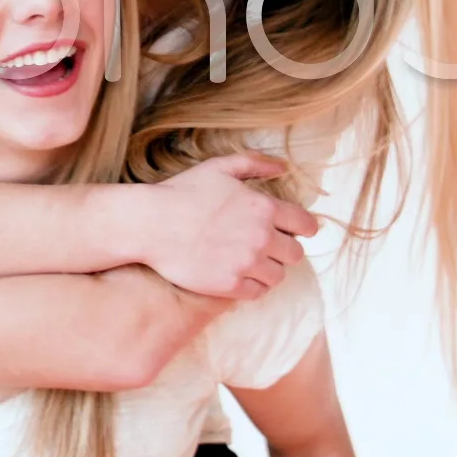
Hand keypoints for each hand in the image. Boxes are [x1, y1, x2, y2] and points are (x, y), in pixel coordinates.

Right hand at [138, 153, 316, 299]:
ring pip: (278, 275)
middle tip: (267, 247)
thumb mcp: (219, 168)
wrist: (151, 224)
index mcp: (263, 207)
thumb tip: (283, 168)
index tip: (296, 231)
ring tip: (251, 262)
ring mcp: (246, 263)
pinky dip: (253, 285)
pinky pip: (258, 292)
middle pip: (295, 254)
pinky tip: (240, 275)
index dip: (304, 228)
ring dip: (268, 269)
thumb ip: (255, 164)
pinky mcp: (230, 285)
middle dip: (284, 250)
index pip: (306, 225)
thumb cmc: (182, 192)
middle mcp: (261, 237)